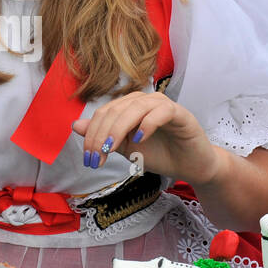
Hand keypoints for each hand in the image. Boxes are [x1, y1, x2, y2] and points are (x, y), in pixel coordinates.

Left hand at [72, 92, 219, 185]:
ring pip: (135, 107)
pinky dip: (147, 124)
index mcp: (130, 106)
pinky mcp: (181, 113)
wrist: (190, 166)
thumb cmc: (161, 154)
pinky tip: (139, 139)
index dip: (93, 134)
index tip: (89, 158)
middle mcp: (145, 101)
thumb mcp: (126, 148)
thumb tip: (76, 126)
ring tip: (111, 149)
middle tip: (97, 158)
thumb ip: (104, 137)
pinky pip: (161, 111)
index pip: (104, 113)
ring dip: (119, 129)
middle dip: (102, 135)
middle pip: (116, 110)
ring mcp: (163, 105)